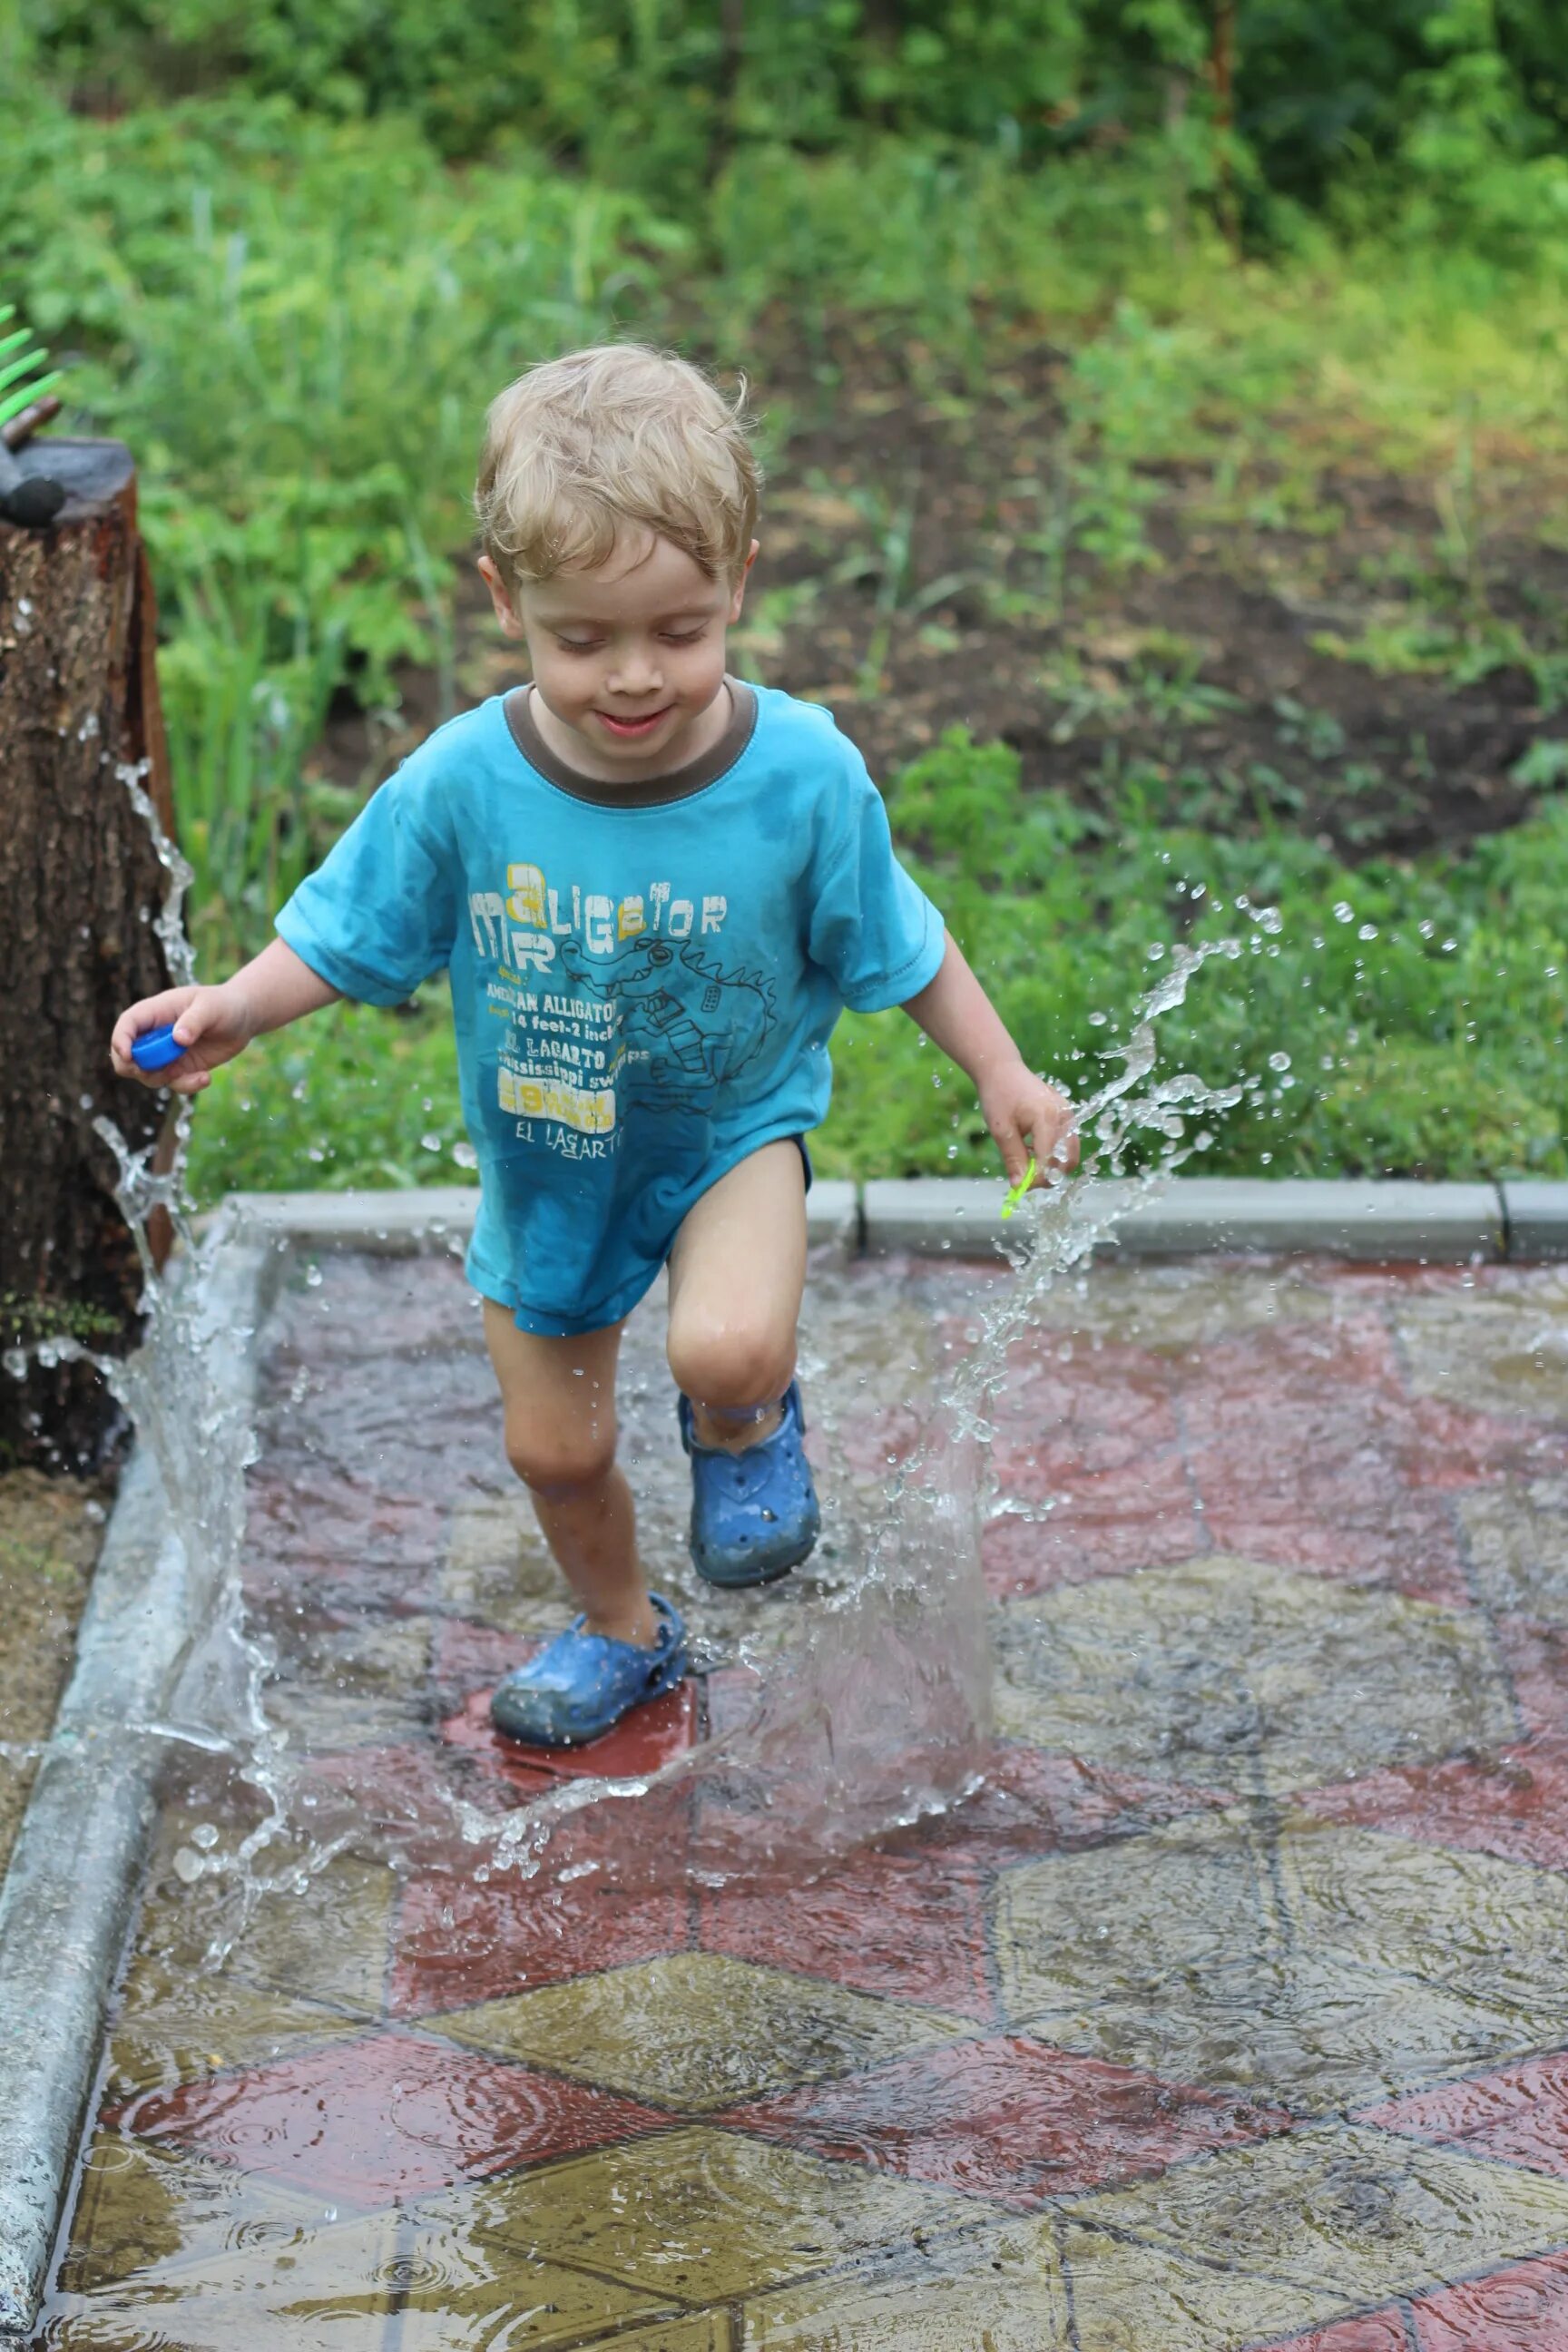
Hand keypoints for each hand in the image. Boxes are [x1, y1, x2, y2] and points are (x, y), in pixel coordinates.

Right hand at [110, 981, 254, 1096]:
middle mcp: (155, 1035)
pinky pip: (175, 1084)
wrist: (242, 1019)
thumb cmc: (223, 1004)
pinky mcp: (181, 1068)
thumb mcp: (210, 1007)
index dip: (121, 1039)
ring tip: (197, 1073)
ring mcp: (166, 1054)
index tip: (128, 1055)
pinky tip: (206, 1077)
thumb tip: (178, 1039)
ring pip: (148, 1075)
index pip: (128, 1024)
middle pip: (127, 1056)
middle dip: (134, 1068)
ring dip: (165, 1079)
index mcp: (155, 1012)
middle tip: (154, 1072)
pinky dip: (187, 1085)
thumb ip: (194, 1021)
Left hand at [979, 1061, 1078, 1189]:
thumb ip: (1013, 1158)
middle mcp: (1064, 1116)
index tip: (1021, 1186)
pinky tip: (1031, 1149)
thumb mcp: (1001, 1130)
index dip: (1037, 1177)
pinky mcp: (1066, 1115)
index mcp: (1047, 1117)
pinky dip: (1053, 1153)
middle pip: (1068, 1159)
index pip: (1049, 1158)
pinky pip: (1066, 1141)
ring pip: (1069, 1152)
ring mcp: (1067, 1114)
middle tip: (1026, 1179)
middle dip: (1050, 1175)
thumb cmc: (999, 1096)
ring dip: (1052, 1165)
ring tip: (1026, 1162)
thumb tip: (1018, 1186)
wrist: (1002, 1070)